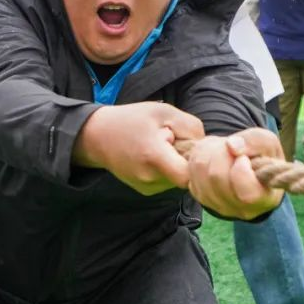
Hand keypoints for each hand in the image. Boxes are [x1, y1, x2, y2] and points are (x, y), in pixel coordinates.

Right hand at [73, 102, 204, 194]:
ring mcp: (146, 187)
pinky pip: (167, 182)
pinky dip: (166, 170)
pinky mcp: (144, 191)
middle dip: (185, 159)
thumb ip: (191, 127)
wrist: (97, 136)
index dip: (196, 162)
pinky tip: (154, 156)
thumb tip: (205, 147)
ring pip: (177, 180)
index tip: (190, 146)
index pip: (188, 176)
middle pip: (185, 176)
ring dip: (176, 164)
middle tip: (172, 141)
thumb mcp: (164, 111)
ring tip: (161, 147)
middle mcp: (150, 178)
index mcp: (154, 157)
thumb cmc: (132, 120)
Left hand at [186, 128, 284, 220]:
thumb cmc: (262, 155)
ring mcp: (219, 206)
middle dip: (222, 153)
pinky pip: (191, 172)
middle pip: (217, 177)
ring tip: (222, 149)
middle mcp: (241, 210)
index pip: (247, 195)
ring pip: (200, 172)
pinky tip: (213, 155)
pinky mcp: (201, 197)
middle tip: (231, 148)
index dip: (241, 171)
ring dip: (209, 152)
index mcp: (265, 199)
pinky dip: (199, 156)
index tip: (243, 158)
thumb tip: (231, 145)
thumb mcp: (267, 142)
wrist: (247, 164)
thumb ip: (255, 141)